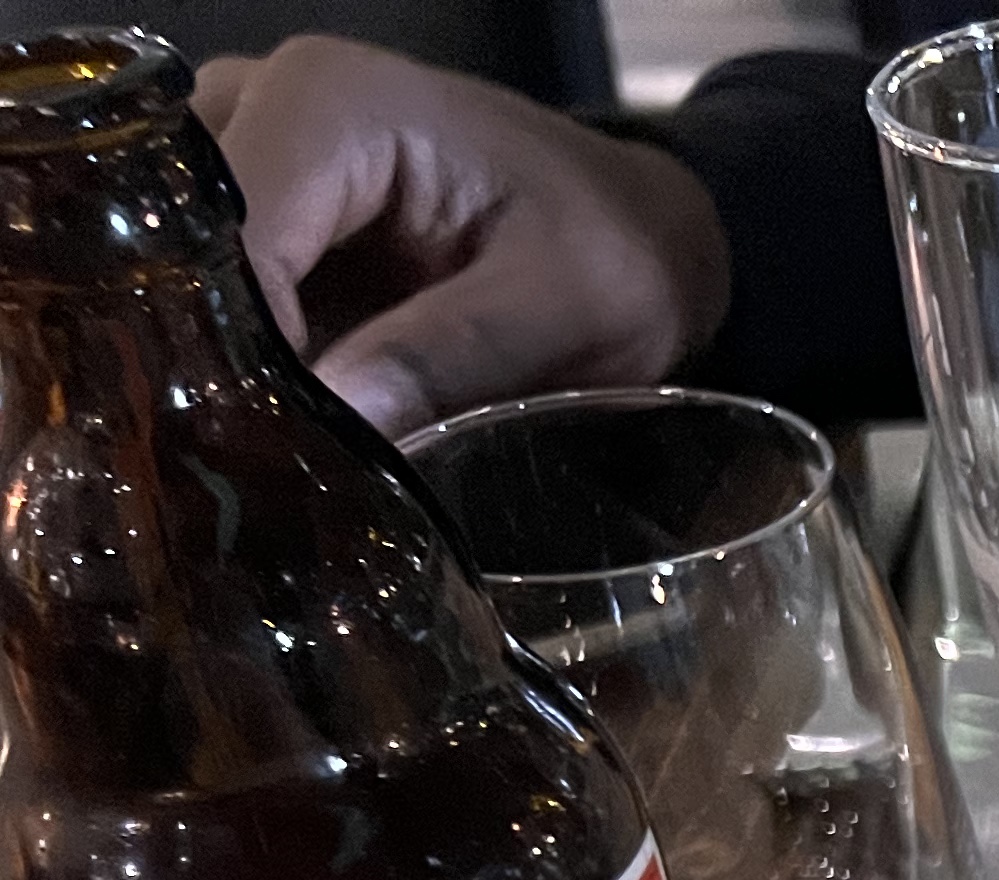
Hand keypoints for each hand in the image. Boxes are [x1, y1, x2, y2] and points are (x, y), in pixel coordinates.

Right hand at [197, 37, 730, 442]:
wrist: (637, 233)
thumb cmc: (616, 254)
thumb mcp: (561, 311)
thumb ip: (448, 358)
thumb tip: (336, 415)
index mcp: (332, 103)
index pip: (227, 232)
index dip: (237, 347)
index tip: (277, 449)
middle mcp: (262, 106)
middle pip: (171, 242)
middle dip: (204, 356)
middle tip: (256, 467)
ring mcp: (246, 158)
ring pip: (170, 269)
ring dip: (210, 362)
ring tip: (266, 456)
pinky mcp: (255, 220)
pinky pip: (202, 292)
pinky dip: (232, 363)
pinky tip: (271, 435)